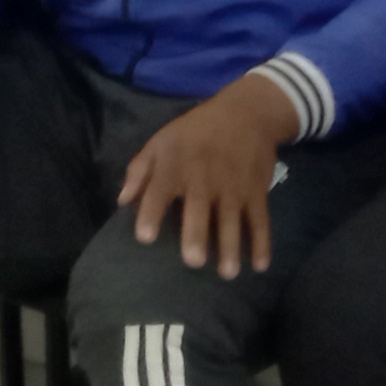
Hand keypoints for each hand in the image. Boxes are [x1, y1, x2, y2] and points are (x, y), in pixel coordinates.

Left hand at [117, 74, 299, 279]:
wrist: (246, 112)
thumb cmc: (195, 132)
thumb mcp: (161, 141)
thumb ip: (140, 170)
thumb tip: (122, 201)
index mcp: (175, 164)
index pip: (160, 190)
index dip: (152, 212)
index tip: (145, 238)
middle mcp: (204, 176)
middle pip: (199, 207)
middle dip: (197, 233)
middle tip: (194, 261)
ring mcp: (233, 185)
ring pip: (231, 218)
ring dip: (231, 246)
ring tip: (228, 273)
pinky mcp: (257, 191)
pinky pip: (260, 219)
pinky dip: (262, 242)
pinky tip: (260, 265)